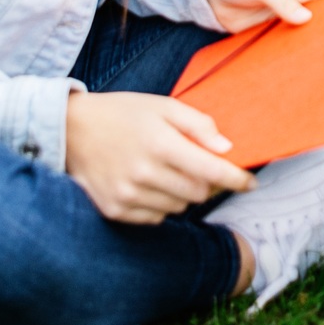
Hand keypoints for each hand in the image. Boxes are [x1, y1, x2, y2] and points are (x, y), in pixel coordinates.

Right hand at [65, 90, 253, 223]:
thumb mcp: (163, 106)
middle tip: (199, 166)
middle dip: (207, 182)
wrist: (72, 129)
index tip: (251, 183)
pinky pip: (155, 218)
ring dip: (183, 193)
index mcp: (160, 144)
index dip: (236, 179)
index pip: (211, 171)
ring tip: (166, 170)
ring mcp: (127, 195)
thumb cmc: (124, 113)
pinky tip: (149, 183)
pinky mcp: (114, 210)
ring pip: (178, 208)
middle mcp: (144, 174)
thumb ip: (198, 125)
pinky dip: (161, 205)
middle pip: (198, 194)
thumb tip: (227, 148)